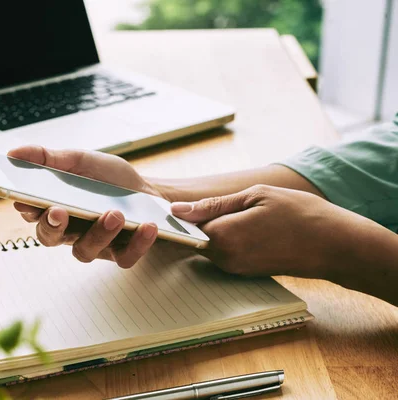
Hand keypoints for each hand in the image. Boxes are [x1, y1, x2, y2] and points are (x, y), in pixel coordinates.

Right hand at [7, 146, 159, 266]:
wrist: (146, 190)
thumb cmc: (108, 178)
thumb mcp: (79, 160)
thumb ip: (48, 158)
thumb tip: (13, 152)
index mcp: (55, 207)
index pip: (31, 214)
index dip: (27, 210)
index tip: (26, 201)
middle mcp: (70, 230)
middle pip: (49, 238)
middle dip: (51, 226)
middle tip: (59, 211)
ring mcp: (94, 244)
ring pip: (85, 251)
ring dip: (99, 233)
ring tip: (116, 214)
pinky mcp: (121, 253)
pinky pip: (124, 258)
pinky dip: (136, 244)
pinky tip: (146, 226)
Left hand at [171, 184, 363, 278]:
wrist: (334, 244)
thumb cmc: (298, 213)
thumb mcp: (255, 196)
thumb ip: (213, 205)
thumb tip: (178, 209)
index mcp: (223, 237)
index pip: (185, 225)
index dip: (181, 211)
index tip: (174, 201)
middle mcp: (225, 258)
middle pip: (195, 237)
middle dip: (196, 221)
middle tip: (212, 202)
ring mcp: (235, 268)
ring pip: (209, 244)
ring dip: (213, 229)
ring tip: (234, 212)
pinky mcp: (245, 272)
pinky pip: (224, 252)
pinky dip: (227, 239)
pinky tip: (246, 225)